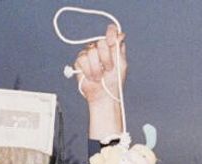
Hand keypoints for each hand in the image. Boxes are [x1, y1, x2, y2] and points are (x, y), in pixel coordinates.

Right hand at [72, 24, 126, 138]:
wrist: (104, 95)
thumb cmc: (114, 81)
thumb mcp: (121, 64)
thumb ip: (119, 49)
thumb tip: (120, 35)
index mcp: (111, 46)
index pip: (111, 31)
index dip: (111, 33)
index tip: (112, 43)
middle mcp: (100, 48)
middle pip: (100, 42)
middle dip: (106, 58)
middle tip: (108, 69)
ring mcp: (89, 54)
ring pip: (91, 51)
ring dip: (97, 67)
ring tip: (99, 76)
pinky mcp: (80, 62)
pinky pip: (82, 59)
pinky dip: (88, 70)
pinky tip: (91, 77)